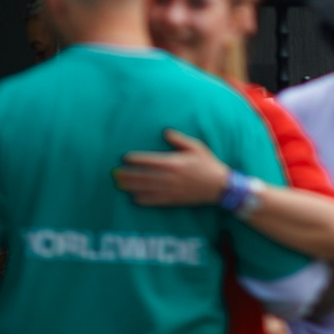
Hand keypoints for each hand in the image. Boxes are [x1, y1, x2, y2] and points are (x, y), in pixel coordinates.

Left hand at [114, 130, 228, 205]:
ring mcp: (170, 190)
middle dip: (127, 174)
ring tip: (119, 184)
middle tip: (115, 173)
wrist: (218, 186)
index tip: (125, 158)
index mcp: (174, 162)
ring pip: (145, 188)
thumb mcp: (196, 147)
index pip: (149, 161)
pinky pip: (153, 201)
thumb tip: (165, 131)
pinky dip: (142, 199)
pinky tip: (133, 197)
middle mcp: (169, 177)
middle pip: (143, 176)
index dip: (135, 160)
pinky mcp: (172, 200)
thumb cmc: (207, 164)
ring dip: (131, 186)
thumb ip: (179, 140)